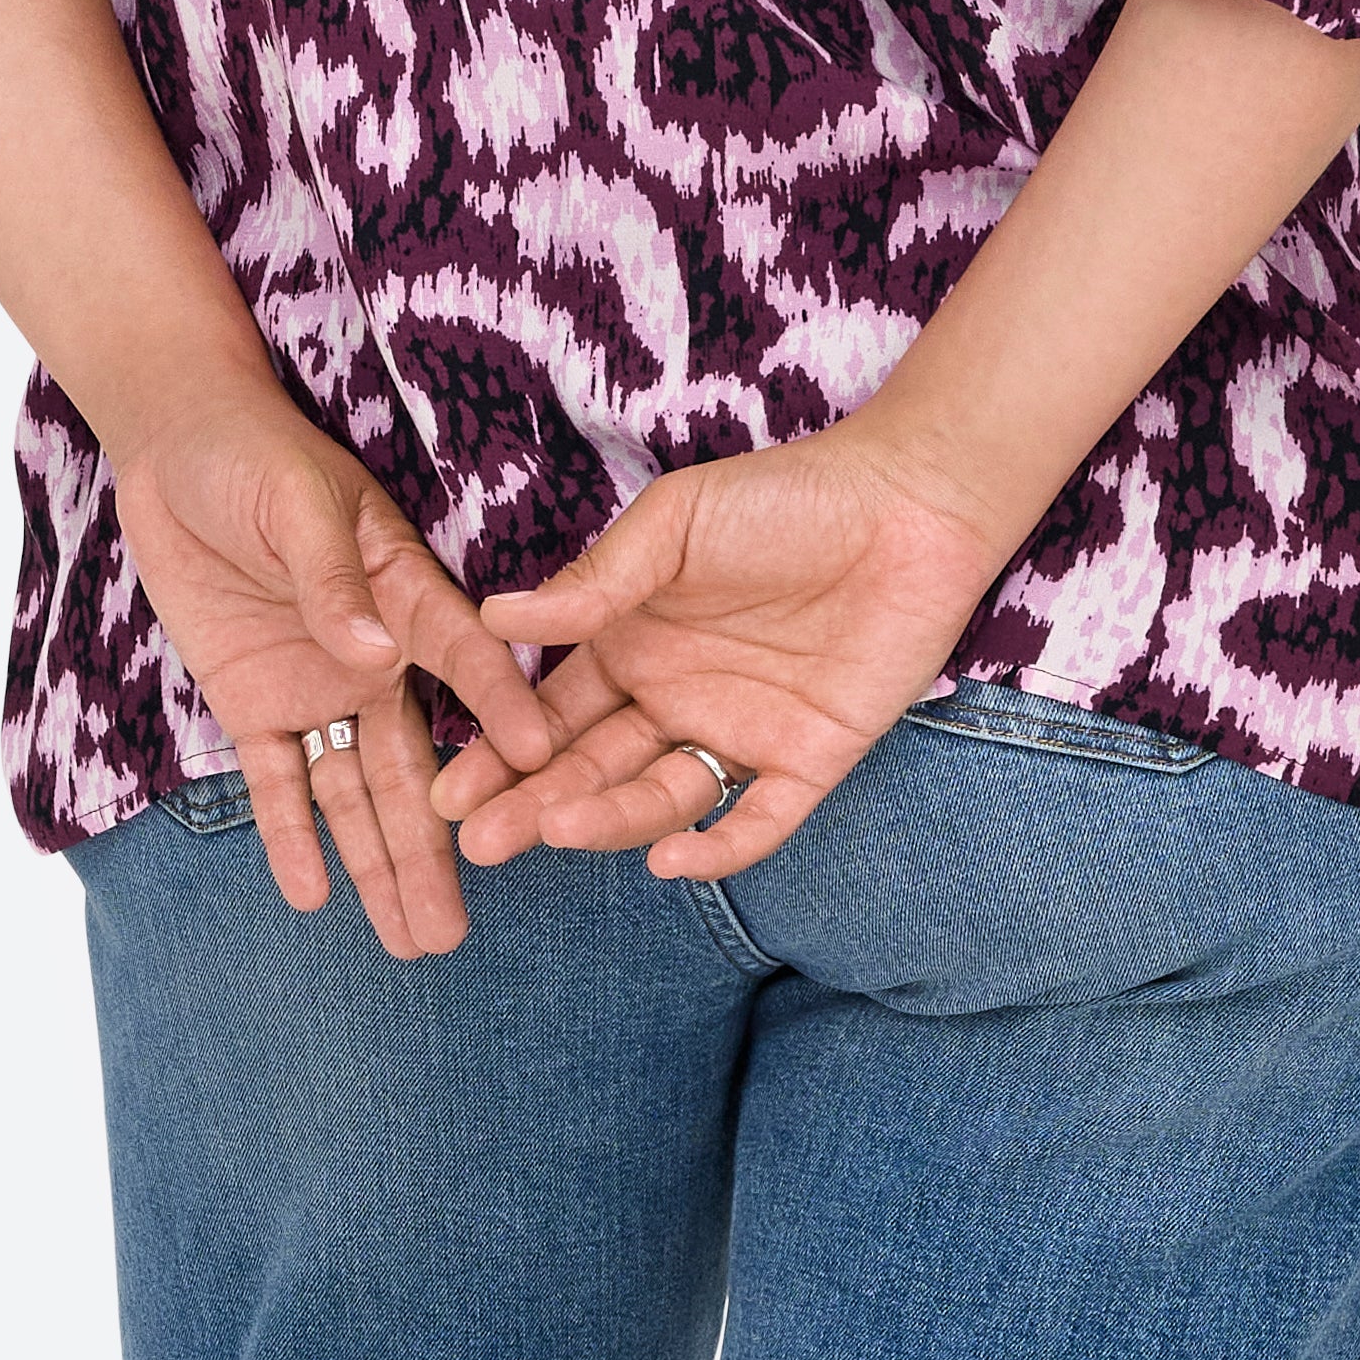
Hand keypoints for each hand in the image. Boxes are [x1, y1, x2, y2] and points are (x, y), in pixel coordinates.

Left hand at [106, 366, 555, 957]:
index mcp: (406, 597)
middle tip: (456, 933)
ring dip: (381, 865)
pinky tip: (315, 897)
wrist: (176, 448)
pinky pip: (276, 782)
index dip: (502, 708)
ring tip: (413, 940)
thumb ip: (332, 580)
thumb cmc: (252, 454)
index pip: (464, 661)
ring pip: (356, 793)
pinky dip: (291, 837)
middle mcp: (376, 659)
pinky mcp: (256, 703)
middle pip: (415, 768)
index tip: (543, 761)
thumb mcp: (296, 504)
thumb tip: (372, 651)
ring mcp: (319, 687)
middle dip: (436, 850)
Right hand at [428, 416, 1005, 887]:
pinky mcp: (808, 762)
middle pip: (592, 769)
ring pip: (661, 797)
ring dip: (609, 819)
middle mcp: (674, 701)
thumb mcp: (674, 525)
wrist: (908, 504)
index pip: (549, 716)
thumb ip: (595, 584)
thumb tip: (494, 618)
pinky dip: (717, 847)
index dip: (501, 755)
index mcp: (629, 647)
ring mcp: (738, 735)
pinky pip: (757, 822)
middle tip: (481, 841)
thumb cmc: (785, 498)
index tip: (450, 791)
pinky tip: (670, 861)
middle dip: (532, 806)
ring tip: (557, 828)